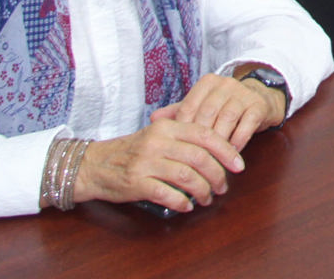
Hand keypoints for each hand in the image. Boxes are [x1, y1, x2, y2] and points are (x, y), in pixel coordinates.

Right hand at [73, 118, 244, 212]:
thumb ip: (183, 136)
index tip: (238, 165)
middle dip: (217, 175)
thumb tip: (217, 148)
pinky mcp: (136, 182)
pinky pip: (167, 194)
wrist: (94, 165)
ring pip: (187, 176)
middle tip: (223, 187)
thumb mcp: (156, 134)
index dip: (226, 150)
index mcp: (166, 127)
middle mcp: (158, 142)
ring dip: (203, 191)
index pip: (205, 135)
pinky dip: (181, 202)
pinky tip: (186, 206)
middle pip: (200, 157)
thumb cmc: (130, 151)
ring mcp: (146, 162)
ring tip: (207, 198)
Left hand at [151, 70, 283, 150]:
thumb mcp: (201, 106)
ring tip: (212, 160)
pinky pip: (246, 125)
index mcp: (207, 83)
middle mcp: (226, 84)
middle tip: (195, 159)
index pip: (189, 106)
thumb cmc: (224, 106)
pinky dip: (237, 141)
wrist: (260, 98)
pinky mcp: (259, 106)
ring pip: (227, 119)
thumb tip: (152, 120)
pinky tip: (231, 153)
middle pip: (207, 113)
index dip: (183, 130)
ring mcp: (244, 94)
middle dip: (200, 139)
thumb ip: (178, 112)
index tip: (180, 149)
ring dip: (219, 142)